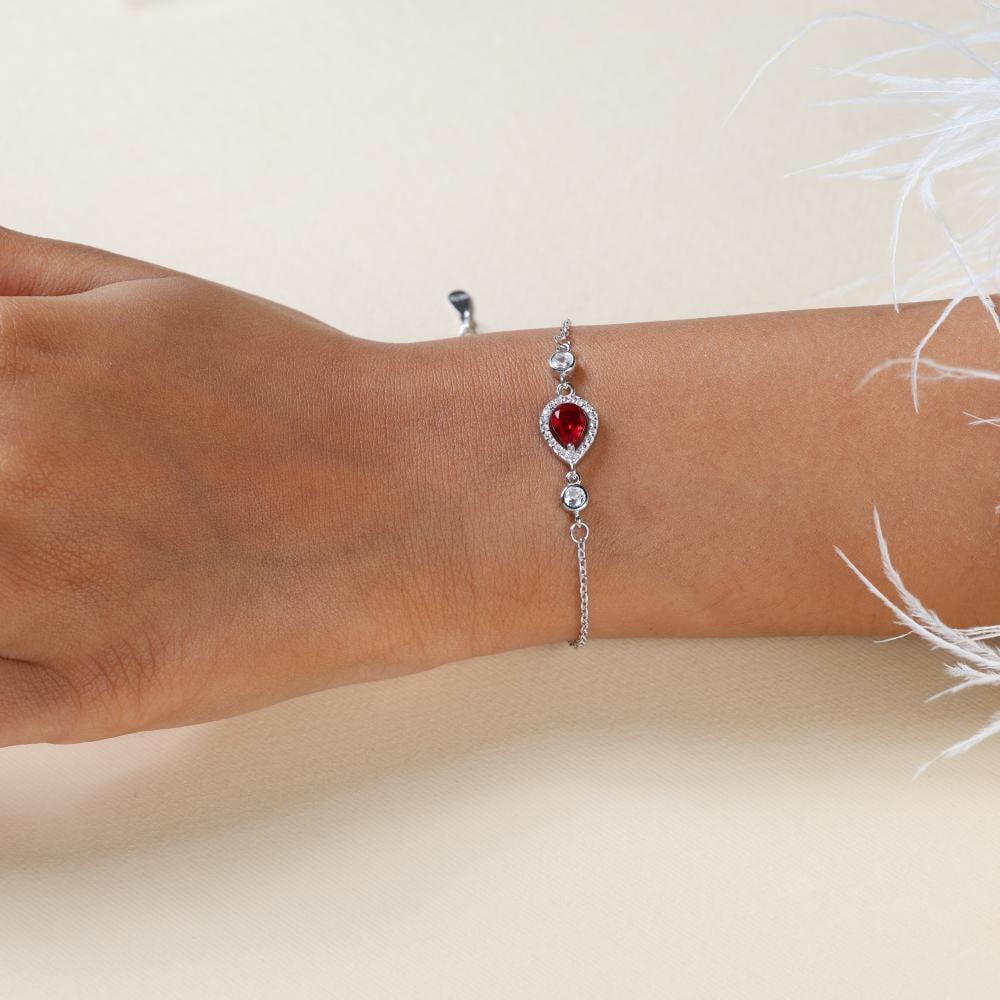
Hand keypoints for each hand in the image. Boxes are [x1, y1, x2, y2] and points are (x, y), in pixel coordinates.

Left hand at [0, 228, 537, 746]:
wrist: (412, 492)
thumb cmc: (296, 398)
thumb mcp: (136, 288)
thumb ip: (4, 275)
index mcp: (12, 366)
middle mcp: (5, 475)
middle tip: (32, 497)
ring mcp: (39, 594)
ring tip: (52, 549)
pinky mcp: (87, 690)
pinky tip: (30, 633)